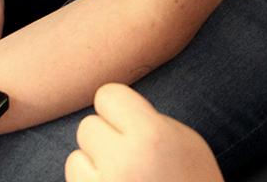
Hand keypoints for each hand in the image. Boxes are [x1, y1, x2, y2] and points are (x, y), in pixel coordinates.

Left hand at [65, 83, 223, 181]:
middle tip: (132, 160)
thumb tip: (104, 100)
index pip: (106, 95)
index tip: (133, 126)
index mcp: (152, 137)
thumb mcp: (183, 142)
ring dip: (94, 166)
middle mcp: (125, 162)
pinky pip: (75, 180)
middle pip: (88, 126)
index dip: (118, 110)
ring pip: (76, 157)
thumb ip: (143, 116)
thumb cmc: (191, 181)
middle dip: (106, 141)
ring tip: (126, 179)